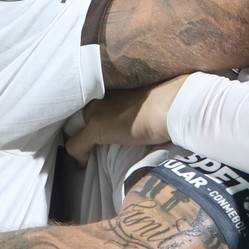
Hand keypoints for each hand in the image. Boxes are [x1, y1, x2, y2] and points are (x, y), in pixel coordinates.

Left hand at [65, 75, 187, 164]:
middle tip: (89, 138)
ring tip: (86, 150)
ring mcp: (97, 110)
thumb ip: (143, 103)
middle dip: (81, 123)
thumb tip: (150, 113)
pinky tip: (85, 164)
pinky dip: (79, 156)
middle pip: (80, 110)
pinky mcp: (96, 128)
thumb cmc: (174, 101)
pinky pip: (75, 145)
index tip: (101, 123)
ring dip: (79, 137)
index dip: (94, 112)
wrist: (174, 105)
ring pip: (74, 125)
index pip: (95, 98)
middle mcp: (102, 94)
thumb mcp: (154, 99)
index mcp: (116, 85)